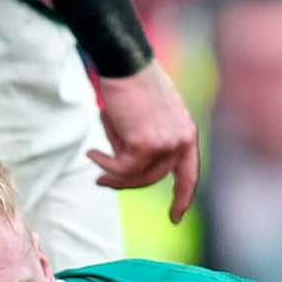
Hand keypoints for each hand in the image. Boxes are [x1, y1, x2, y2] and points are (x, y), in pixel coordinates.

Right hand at [88, 62, 199, 222]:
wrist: (125, 63)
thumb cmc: (132, 83)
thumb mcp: (150, 116)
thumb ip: (150, 139)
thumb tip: (129, 168)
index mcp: (186, 133)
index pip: (188, 174)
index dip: (182, 198)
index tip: (175, 218)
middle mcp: (182, 140)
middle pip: (153, 178)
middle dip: (125, 181)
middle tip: (101, 180)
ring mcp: (166, 143)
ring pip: (135, 175)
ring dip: (112, 169)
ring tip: (95, 157)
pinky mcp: (146, 145)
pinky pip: (121, 167)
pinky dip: (104, 162)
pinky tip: (92, 152)